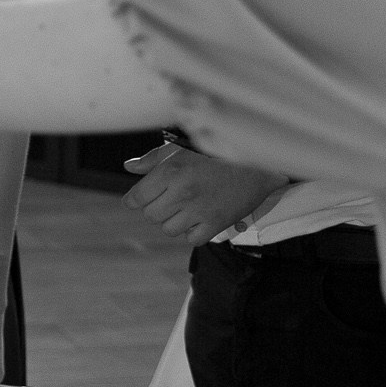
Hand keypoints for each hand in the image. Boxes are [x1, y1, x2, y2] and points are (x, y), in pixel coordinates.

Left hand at [122, 143, 289, 246]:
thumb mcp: (181, 148)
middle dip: (154, 207)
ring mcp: (199, 211)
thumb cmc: (216, 152)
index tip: (135, 200)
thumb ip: (153, 159)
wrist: (256, 163)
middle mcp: (182, 193)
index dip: (133, 200)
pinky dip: (192, 232)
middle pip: (150, 215)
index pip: (137, 198)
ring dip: (172, 220)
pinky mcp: (216, 224)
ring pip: (168, 229)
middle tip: (166, 199)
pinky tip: (197, 218)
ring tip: (183, 208)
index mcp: (170, 171)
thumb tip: (129, 167)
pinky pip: (192, 239)